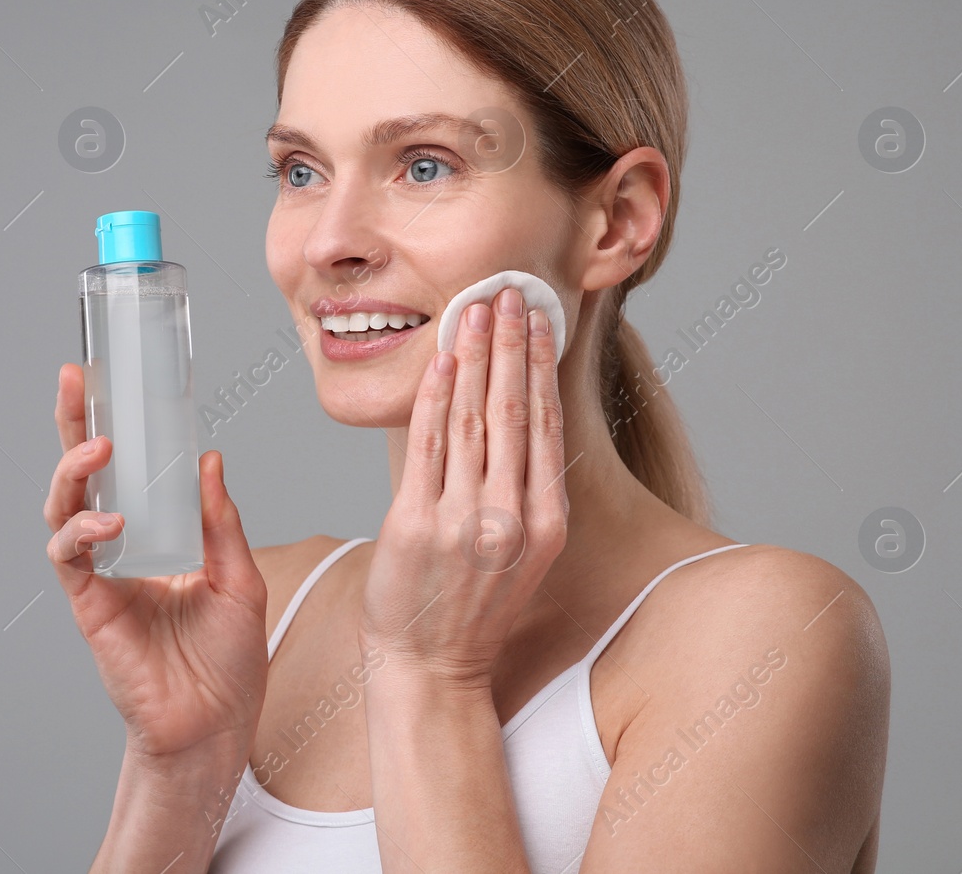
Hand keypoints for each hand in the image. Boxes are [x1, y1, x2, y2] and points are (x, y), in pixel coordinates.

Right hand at [45, 362, 269, 762]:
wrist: (217, 726)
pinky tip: (109, 524)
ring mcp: (99, 576)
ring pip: (63, 510)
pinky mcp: (89, 606)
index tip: (105, 378)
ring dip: (74, 474)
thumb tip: (208, 459)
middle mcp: (120, 549)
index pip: (127, 470)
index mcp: (156, 535)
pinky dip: (82, 534)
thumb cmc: (228, 661)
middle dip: (73, 426)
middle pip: (83, 477)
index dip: (111, 425)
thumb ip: (219, 521)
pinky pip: (69, 559)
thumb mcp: (240, 577)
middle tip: (76, 382)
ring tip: (99, 451)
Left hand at [357, 287, 570, 687]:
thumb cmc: (472, 607)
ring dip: (471, 356)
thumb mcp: (523, 552)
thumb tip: (525, 417)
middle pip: (511, 410)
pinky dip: (433, 396)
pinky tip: (439, 359)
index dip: (539, 364)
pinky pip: (426, 445)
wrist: (430, 668)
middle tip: (507, 292)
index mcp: (545, 523)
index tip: (538, 318)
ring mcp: (462, 521)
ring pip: (470, 418)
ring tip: (473, 309)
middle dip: (509, 344)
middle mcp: (510, 518)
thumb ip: (527, 490)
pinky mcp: (415, 524)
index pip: (544, 423)